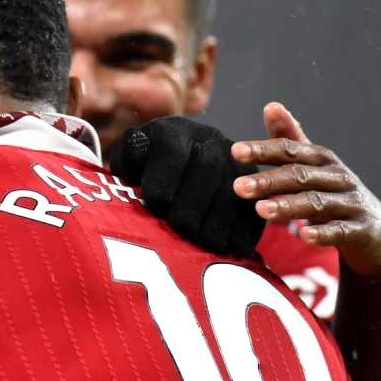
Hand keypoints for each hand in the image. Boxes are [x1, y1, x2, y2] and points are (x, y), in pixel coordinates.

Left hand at [108, 116, 262, 257]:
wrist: (176, 158)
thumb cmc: (143, 164)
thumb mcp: (129, 158)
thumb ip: (126, 161)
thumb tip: (132, 173)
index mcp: (172, 132)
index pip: (172, 152)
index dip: (164, 181)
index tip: (155, 205)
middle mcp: (207, 139)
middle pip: (207, 169)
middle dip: (195, 203)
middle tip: (183, 229)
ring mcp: (232, 160)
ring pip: (234, 186)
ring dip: (222, 218)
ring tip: (208, 244)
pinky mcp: (251, 181)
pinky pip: (254, 202)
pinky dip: (246, 227)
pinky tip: (236, 248)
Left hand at [232, 103, 380, 276]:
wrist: (377, 230)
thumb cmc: (334, 192)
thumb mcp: (313, 165)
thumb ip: (291, 139)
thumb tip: (271, 106)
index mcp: (322, 159)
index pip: (291, 150)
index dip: (264, 150)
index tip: (236, 151)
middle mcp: (338, 176)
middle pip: (300, 175)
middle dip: (269, 180)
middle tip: (238, 186)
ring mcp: (351, 202)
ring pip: (317, 202)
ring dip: (288, 206)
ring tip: (259, 210)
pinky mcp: (361, 229)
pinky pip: (340, 231)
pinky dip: (322, 233)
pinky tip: (301, 235)